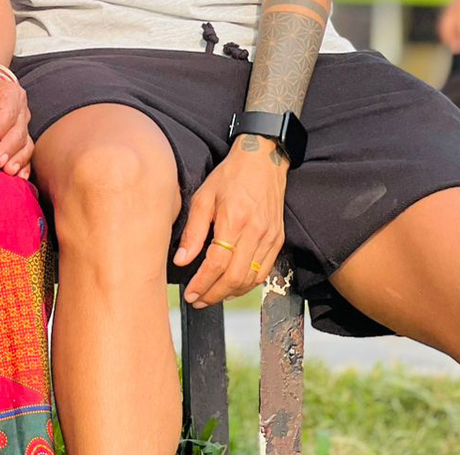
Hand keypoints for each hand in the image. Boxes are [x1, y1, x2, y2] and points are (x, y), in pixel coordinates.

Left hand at [0, 74, 32, 177]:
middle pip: (19, 132)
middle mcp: (21, 111)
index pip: (8, 113)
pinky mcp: (20, 142)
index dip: (0, 128)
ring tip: (8, 171)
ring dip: (17, 159)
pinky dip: (24, 166)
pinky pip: (25, 154)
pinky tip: (20, 177)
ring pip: (25, 145)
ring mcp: (22, 128)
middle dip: (8, 148)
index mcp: (10, 95)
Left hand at [173, 137, 287, 305]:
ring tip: (211, 295)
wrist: (263, 160)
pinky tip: (232, 285)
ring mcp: (270, 238)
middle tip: (197, 300)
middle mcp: (255, 232)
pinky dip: (247, 284)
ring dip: (230, 293)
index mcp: (234, 220)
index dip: (202, 283)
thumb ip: (193, 231)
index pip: (217, 264)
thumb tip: (181, 260)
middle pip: (235, 278)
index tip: (190, 293)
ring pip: (252, 280)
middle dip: (214, 295)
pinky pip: (264, 272)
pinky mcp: (278, 239)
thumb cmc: (230, 175)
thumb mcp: (204, 197)